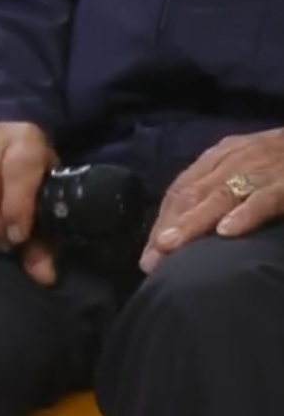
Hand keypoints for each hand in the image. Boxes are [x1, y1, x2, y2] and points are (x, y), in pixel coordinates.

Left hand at [140, 129, 283, 272]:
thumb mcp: (255, 170)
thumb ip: (229, 191)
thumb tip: (204, 229)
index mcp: (225, 154)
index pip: (183, 188)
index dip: (163, 220)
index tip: (149, 254)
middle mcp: (237, 157)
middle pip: (192, 192)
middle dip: (169, 227)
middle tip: (150, 261)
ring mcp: (265, 166)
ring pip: (221, 193)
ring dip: (193, 222)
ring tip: (170, 247)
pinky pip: (266, 196)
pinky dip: (246, 213)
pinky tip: (227, 232)